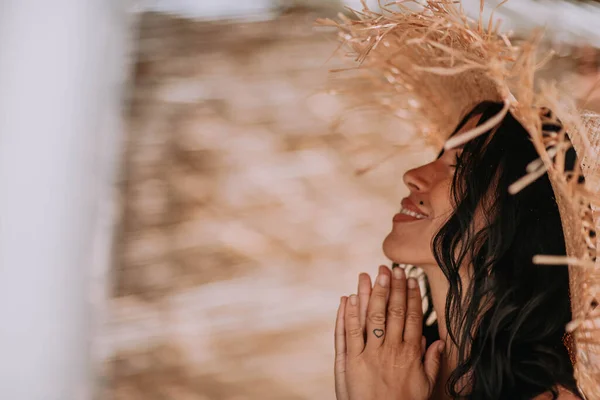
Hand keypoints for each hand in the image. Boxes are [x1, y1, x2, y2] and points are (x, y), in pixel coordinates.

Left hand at [334, 265, 444, 399]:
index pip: (412, 317)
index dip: (410, 296)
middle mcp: (391, 350)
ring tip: (369, 274)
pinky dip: (348, 314)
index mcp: (410, 353)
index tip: (409, 279)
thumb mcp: (426, 386)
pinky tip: (348, 298)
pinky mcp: (351, 361)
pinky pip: (349, 332)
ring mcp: (370, 354)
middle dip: (391, 288)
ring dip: (369, 293)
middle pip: (393, 312)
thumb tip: (440, 342)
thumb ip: (432, 362)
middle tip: (390, 268)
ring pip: (371, 317)